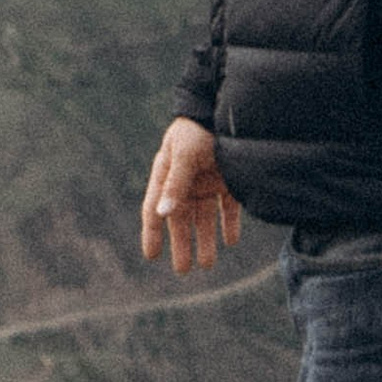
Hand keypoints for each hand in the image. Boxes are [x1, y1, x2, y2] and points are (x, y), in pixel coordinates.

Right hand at [141, 118, 243, 273]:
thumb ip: (175, 184)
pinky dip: (229, 225)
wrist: (227, 110)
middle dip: (182, 245)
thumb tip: (162, 214)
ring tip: (208, 264)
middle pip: (181, 220)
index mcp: (166, 175)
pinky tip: (231, 241)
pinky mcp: (229, 181)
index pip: (154, 209)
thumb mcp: (184, 155)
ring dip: (206, 240)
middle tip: (183, 270)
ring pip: (205, 219)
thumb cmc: (197, 129)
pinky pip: (228, 208)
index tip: (151, 256)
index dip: (152, 233)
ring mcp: (207, 183)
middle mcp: (185, 183)